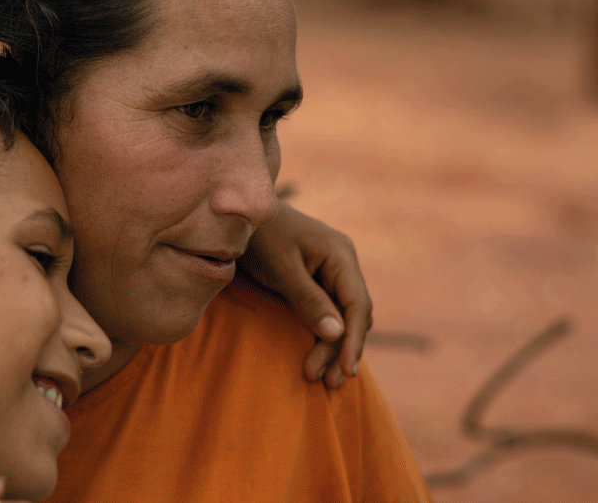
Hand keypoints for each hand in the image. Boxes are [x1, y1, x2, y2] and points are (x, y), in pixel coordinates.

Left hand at [241, 201, 371, 387]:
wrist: (240, 214)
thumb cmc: (259, 237)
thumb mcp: (281, 268)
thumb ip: (307, 299)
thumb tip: (336, 334)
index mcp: (340, 254)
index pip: (357, 304)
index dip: (354, 339)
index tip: (346, 369)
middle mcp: (343, 262)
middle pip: (353, 314)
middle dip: (343, 349)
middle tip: (329, 383)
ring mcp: (331, 271)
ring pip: (342, 316)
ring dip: (334, 347)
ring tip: (323, 379)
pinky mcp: (317, 280)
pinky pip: (329, 311)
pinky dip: (324, 335)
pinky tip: (319, 357)